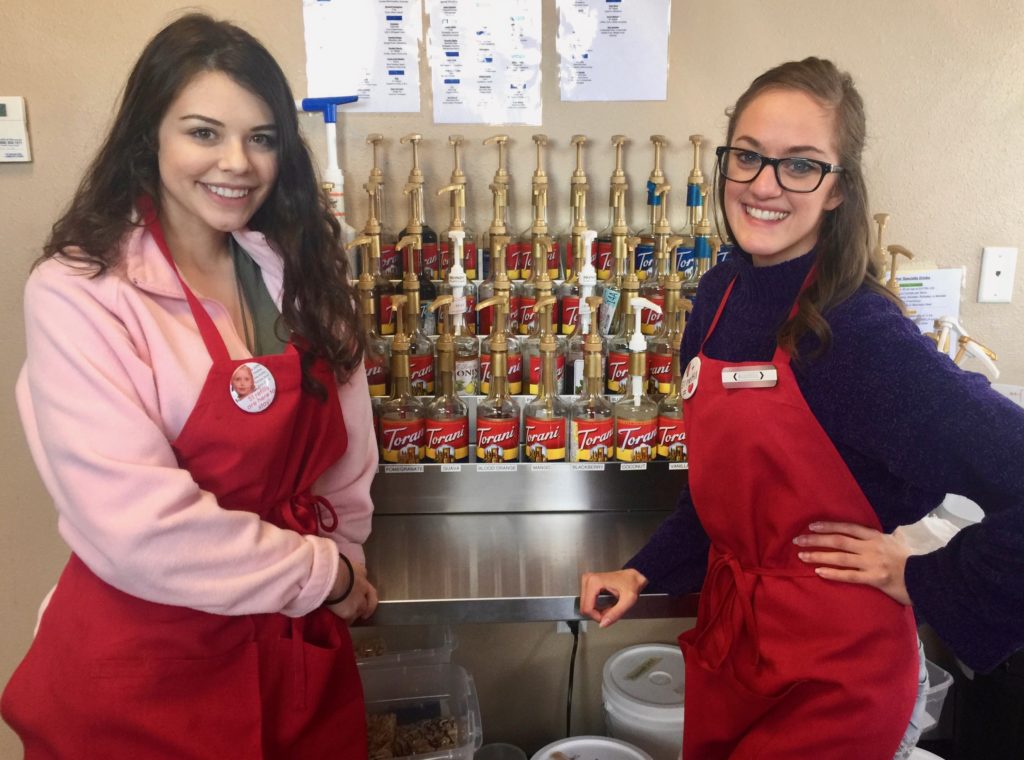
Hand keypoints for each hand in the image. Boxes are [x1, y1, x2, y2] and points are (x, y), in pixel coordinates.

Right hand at [326, 561, 378, 623]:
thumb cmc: (333, 567)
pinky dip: (348, 620)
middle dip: (370, 605)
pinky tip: (344, 622)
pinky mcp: (351, 612)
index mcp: (360, 571)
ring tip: (353, 617)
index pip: (364, 575)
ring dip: (358, 613)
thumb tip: (334, 568)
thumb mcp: (339, 563)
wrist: (333, 579)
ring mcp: (359, 600)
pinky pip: (350, 619)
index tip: (358, 587)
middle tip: (367, 612)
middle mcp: (364, 586)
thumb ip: (341, 568)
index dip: (361, 582)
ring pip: (362, 609)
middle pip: (372, 596)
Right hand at [579, 568, 647, 627]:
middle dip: (597, 614)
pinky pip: (586, 602)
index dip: (597, 617)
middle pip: (584, 607)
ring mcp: (586, 580)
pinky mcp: (587, 583)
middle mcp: (588, 579)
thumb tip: (603, 624)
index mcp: (594, 582)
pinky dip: (595, 607)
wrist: (632, 577)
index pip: (587, 608)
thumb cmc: (631, 584)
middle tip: (610, 612)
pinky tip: (605, 604)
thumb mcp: (628, 601)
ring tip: (609, 607)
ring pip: (584, 605)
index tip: (607, 617)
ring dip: (596, 611)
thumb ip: (615, 614)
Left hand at [794, 521, 911, 605]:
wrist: (927, 577)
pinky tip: (818, 572)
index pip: (847, 527)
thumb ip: (879, 537)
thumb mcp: (894, 542)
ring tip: (802, 555)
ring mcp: (872, 563)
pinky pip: (849, 575)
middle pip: (838, 541)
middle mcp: (871, 547)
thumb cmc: (910, 560)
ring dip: (819, 555)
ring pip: (840, 557)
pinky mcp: (874, 578)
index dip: (828, 526)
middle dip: (816, 540)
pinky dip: (832, 573)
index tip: (811, 526)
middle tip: (798, 540)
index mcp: (875, 536)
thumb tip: (865, 533)